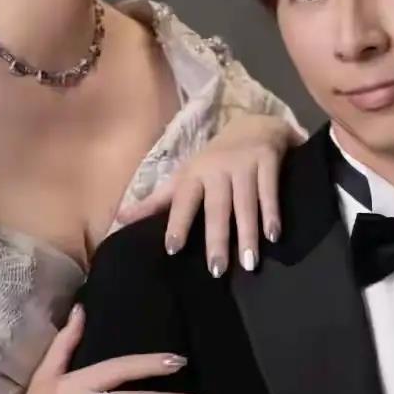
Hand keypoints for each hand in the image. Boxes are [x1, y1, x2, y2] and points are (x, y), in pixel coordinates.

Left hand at [116, 113, 292, 276]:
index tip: (173, 249)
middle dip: (217, 238)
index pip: (183, 200)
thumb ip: (157, 200)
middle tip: (217, 271)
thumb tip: (119, 219)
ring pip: (245, 203)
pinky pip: (270, 191)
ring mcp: (244, 163)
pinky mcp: (267, 160)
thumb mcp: (185, 175)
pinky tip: (274, 236)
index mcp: (194, 174)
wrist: (254, 123)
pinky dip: (272, 213)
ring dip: (247, 233)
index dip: (177, 223)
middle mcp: (218, 169)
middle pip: (217, 207)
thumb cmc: (214, 158)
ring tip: (249, 263)